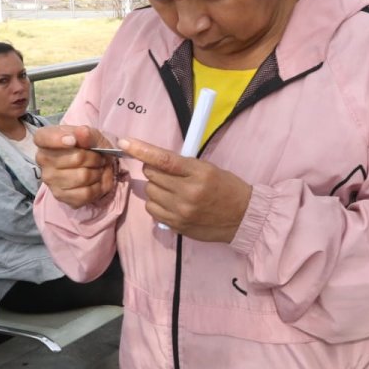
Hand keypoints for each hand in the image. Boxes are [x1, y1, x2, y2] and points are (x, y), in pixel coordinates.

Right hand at [35, 126, 116, 207]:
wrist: (93, 164)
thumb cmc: (87, 145)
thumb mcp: (91, 135)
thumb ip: (87, 133)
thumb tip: (82, 132)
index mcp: (44, 140)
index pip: (43, 138)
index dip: (58, 139)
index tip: (73, 140)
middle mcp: (42, 160)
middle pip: (77, 158)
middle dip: (94, 157)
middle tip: (99, 157)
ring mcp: (50, 180)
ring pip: (83, 177)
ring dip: (98, 172)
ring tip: (98, 169)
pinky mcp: (61, 196)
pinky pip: (86, 193)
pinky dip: (98, 187)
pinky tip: (95, 181)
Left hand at [119, 137, 252, 242]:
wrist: (242, 217)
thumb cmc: (226, 188)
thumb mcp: (209, 169)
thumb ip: (182, 165)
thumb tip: (153, 158)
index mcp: (198, 173)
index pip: (164, 159)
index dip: (142, 150)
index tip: (125, 143)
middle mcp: (188, 192)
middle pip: (152, 175)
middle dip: (154, 170)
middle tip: (167, 172)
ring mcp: (181, 211)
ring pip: (149, 192)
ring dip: (156, 187)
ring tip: (172, 189)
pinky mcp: (177, 225)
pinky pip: (152, 209)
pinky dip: (157, 203)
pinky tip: (170, 202)